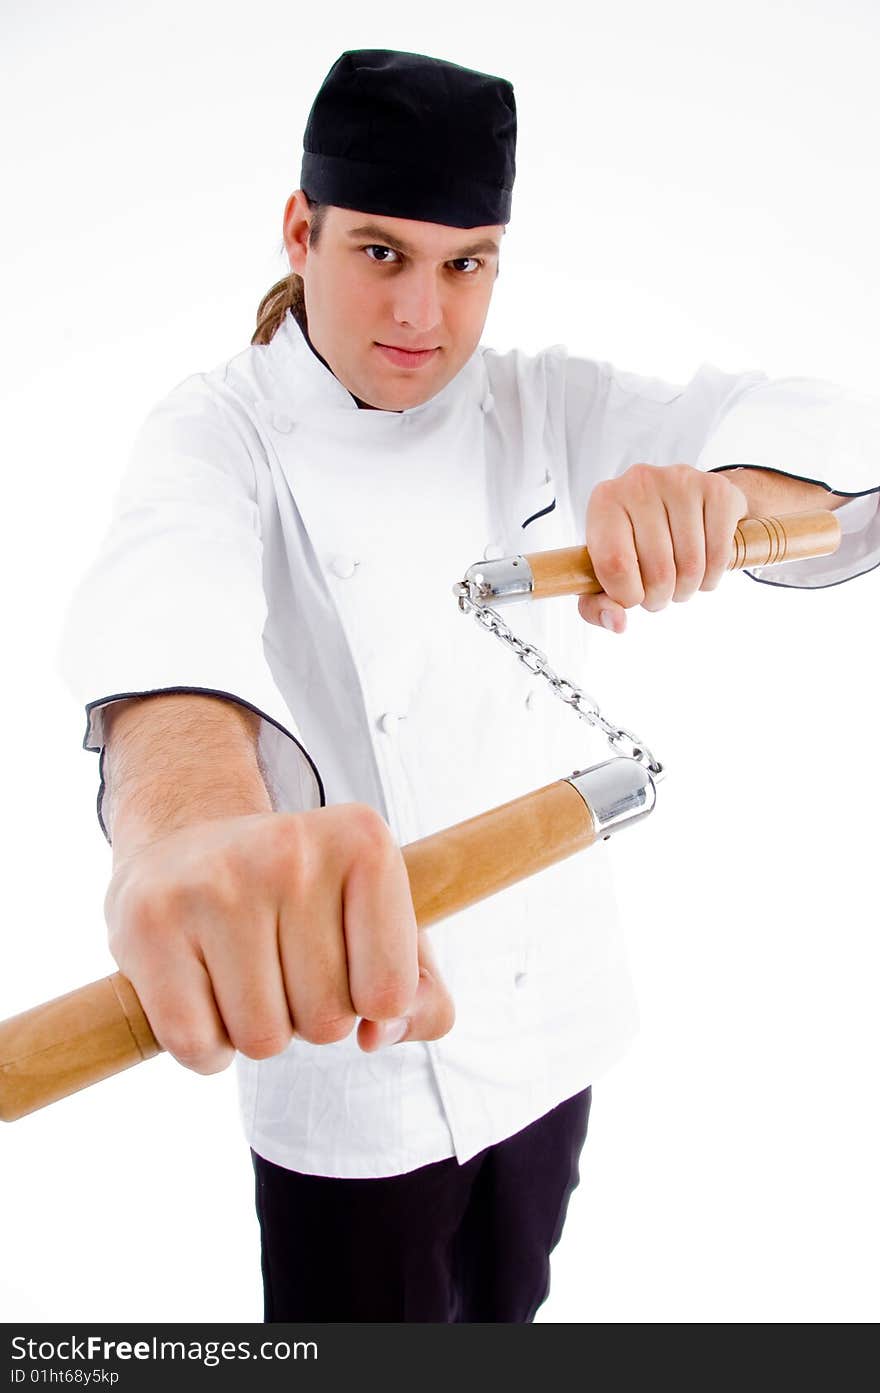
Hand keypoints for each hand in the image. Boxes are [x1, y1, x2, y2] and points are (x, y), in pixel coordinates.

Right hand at [103, 805, 454, 1073]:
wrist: (188, 846)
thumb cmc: (305, 904)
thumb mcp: (384, 931)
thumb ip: (423, 997)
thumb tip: (377, 1035)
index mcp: (366, 842)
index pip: (391, 994)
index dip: (367, 1003)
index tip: (343, 960)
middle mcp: (293, 849)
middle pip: (327, 1022)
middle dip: (307, 1015)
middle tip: (280, 960)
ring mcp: (217, 881)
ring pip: (262, 1041)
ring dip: (254, 1032)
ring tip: (242, 972)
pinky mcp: (150, 921)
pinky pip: (197, 1046)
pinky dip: (204, 1047)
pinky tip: (200, 992)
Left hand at [578, 463, 747, 632]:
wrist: (676, 502)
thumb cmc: (634, 540)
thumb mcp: (603, 571)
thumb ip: (595, 605)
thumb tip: (618, 623)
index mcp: (605, 501)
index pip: (615, 565)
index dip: (627, 596)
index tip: (632, 595)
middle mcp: (640, 483)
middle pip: (658, 571)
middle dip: (660, 598)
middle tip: (658, 591)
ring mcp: (680, 482)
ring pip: (691, 567)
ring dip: (686, 590)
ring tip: (678, 581)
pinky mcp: (716, 489)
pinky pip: (719, 555)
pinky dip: (711, 577)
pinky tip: (701, 569)